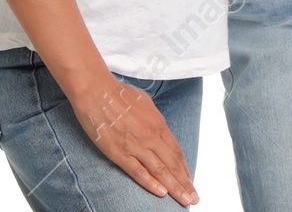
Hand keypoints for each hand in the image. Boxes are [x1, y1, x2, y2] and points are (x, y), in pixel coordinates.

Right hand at [66, 73, 197, 204]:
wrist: (97, 92)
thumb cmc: (120, 94)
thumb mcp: (146, 103)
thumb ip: (155, 121)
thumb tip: (160, 131)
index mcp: (159, 124)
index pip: (176, 152)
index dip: (184, 169)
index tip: (190, 181)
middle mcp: (151, 136)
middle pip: (172, 164)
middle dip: (185, 183)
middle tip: (194, 198)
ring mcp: (136, 145)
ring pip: (160, 170)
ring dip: (174, 187)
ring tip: (184, 200)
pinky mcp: (119, 153)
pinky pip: (138, 171)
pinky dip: (150, 183)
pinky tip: (161, 193)